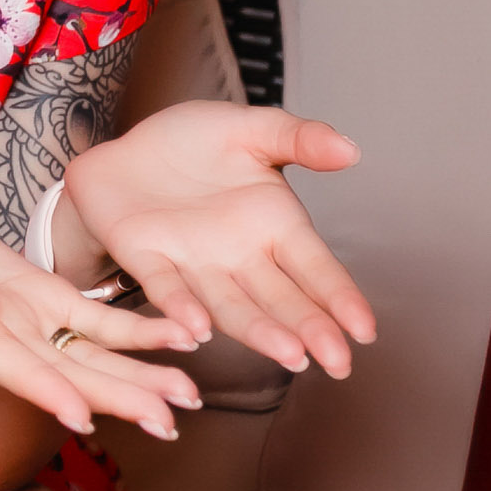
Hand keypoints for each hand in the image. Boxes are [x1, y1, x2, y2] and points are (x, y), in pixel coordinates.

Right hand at [0, 181, 202, 440]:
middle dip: (114, 398)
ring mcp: (25, 320)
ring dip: (139, 376)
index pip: (1, 360)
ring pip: (89, 356)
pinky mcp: (42, 297)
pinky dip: (138, 330)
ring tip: (190, 397)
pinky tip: (180, 336)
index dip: (39, 387)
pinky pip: (96, 319)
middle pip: (62, 374)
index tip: (82, 417)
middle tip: (170, 423)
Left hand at [63, 102, 376, 376]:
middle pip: (280, 298)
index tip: (365, 330)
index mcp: (272, 225)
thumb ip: (298, 138)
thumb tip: (351, 148)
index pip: (315, 267)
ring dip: (258, 330)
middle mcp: (239, 256)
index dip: (340, 297)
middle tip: (338, 362)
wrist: (125, 148)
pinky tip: (197, 328)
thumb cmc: (191, 143)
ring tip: (288, 354)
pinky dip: (181, 307)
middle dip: (310, 328)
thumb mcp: (249, 128)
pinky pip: (165, 286)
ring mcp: (192, 263)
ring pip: (230, 305)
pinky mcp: (145, 257)